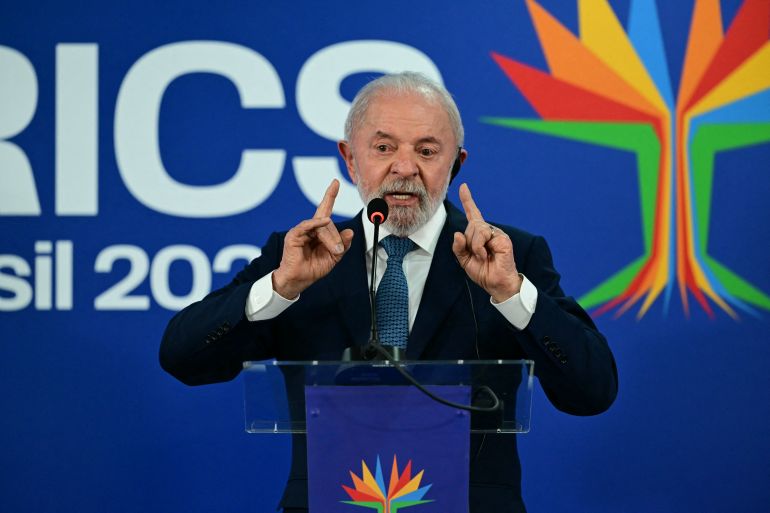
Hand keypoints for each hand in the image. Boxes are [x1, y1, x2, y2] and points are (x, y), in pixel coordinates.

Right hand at [272, 180, 353, 298]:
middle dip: (335, 237)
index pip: (325, 210)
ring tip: (333, 251)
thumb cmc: (313, 268)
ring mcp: (301, 231)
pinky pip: (307, 226)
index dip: (330, 196)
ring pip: (320, 225)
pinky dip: (316, 223)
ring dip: (329, 238)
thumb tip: (351, 232)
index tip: (335, 183)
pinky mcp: (294, 235)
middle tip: (338, 251)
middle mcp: (309, 228)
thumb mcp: (333, 257)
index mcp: (318, 231)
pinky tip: (324, 221)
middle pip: (327, 222)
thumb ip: (342, 244)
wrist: (299, 280)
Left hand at [452, 183, 521, 301]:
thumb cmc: (482, 271)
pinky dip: (479, 248)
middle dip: (468, 243)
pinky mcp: (502, 238)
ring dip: (474, 246)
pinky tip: (487, 255)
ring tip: (482, 256)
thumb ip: (458, 247)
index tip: (463, 186)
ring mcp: (496, 233)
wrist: (495, 283)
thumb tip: (457, 233)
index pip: (473, 213)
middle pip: (471, 225)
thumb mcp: (464, 260)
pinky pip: (483, 236)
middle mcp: (488, 230)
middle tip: (477, 255)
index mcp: (478, 234)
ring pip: (476, 229)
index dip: (468, 199)